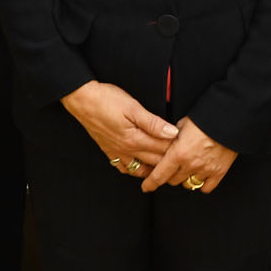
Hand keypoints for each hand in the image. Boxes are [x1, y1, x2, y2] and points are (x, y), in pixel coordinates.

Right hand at [61, 80, 178, 173]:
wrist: (82, 100)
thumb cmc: (107, 99)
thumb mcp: (133, 107)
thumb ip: (153, 123)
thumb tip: (172, 132)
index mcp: (135, 139)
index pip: (162, 149)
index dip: (177, 149)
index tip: (188, 149)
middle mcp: (127, 150)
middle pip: (154, 161)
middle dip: (169, 162)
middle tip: (183, 163)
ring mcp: (117, 152)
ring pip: (140, 169)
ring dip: (154, 170)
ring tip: (166, 170)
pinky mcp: (109, 150)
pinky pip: (124, 167)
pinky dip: (135, 170)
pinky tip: (140, 168)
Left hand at [142, 116, 237, 194]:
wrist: (229, 119)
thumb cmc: (206, 118)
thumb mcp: (183, 123)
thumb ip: (173, 135)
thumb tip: (169, 139)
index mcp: (178, 153)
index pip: (160, 174)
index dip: (151, 183)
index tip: (146, 187)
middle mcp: (190, 164)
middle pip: (173, 181)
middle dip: (170, 176)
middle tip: (171, 170)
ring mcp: (205, 170)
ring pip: (188, 184)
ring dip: (185, 179)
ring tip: (187, 170)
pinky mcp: (219, 172)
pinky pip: (206, 187)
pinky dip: (202, 184)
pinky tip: (200, 176)